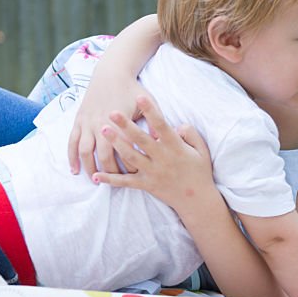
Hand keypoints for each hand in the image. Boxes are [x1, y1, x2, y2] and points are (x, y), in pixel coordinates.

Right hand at [67, 71, 153, 177]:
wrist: (112, 73)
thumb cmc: (133, 89)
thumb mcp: (148, 103)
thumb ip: (154, 121)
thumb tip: (160, 140)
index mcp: (120, 123)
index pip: (125, 151)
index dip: (131, 165)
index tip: (136, 175)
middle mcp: (101, 124)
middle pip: (104, 155)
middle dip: (110, 170)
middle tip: (116, 180)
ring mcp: (88, 123)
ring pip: (85, 151)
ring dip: (89, 167)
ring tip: (94, 180)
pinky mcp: (79, 120)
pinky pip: (72, 142)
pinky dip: (71, 157)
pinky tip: (74, 169)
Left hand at [93, 95, 215, 209]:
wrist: (197, 200)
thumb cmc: (199, 171)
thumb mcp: (201, 149)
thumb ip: (189, 132)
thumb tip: (176, 124)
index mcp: (175, 147)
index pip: (161, 125)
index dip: (151, 111)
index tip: (140, 97)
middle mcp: (161, 158)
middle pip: (140, 139)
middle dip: (126, 125)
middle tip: (111, 112)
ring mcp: (152, 172)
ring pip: (130, 157)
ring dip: (116, 143)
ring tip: (103, 131)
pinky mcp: (146, 185)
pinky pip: (126, 182)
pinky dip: (110, 179)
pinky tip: (96, 175)